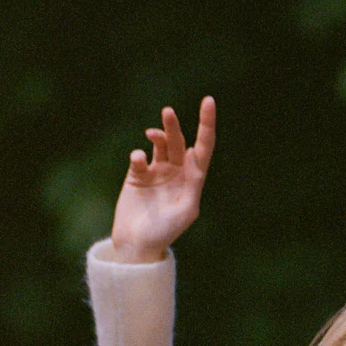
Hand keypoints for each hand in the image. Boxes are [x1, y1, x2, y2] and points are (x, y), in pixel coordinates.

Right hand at [110, 96, 216, 261]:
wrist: (137, 244)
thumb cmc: (165, 232)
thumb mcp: (185, 212)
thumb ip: (193, 185)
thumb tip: (197, 157)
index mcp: (193, 180)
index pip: (204, 148)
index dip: (206, 125)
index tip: (208, 101)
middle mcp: (177, 172)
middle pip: (180, 142)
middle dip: (175, 127)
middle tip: (169, 113)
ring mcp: (157, 172)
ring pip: (161, 144)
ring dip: (160, 134)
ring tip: (152, 134)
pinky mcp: (138, 174)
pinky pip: (139, 157)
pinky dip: (139, 156)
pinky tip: (138, 160)